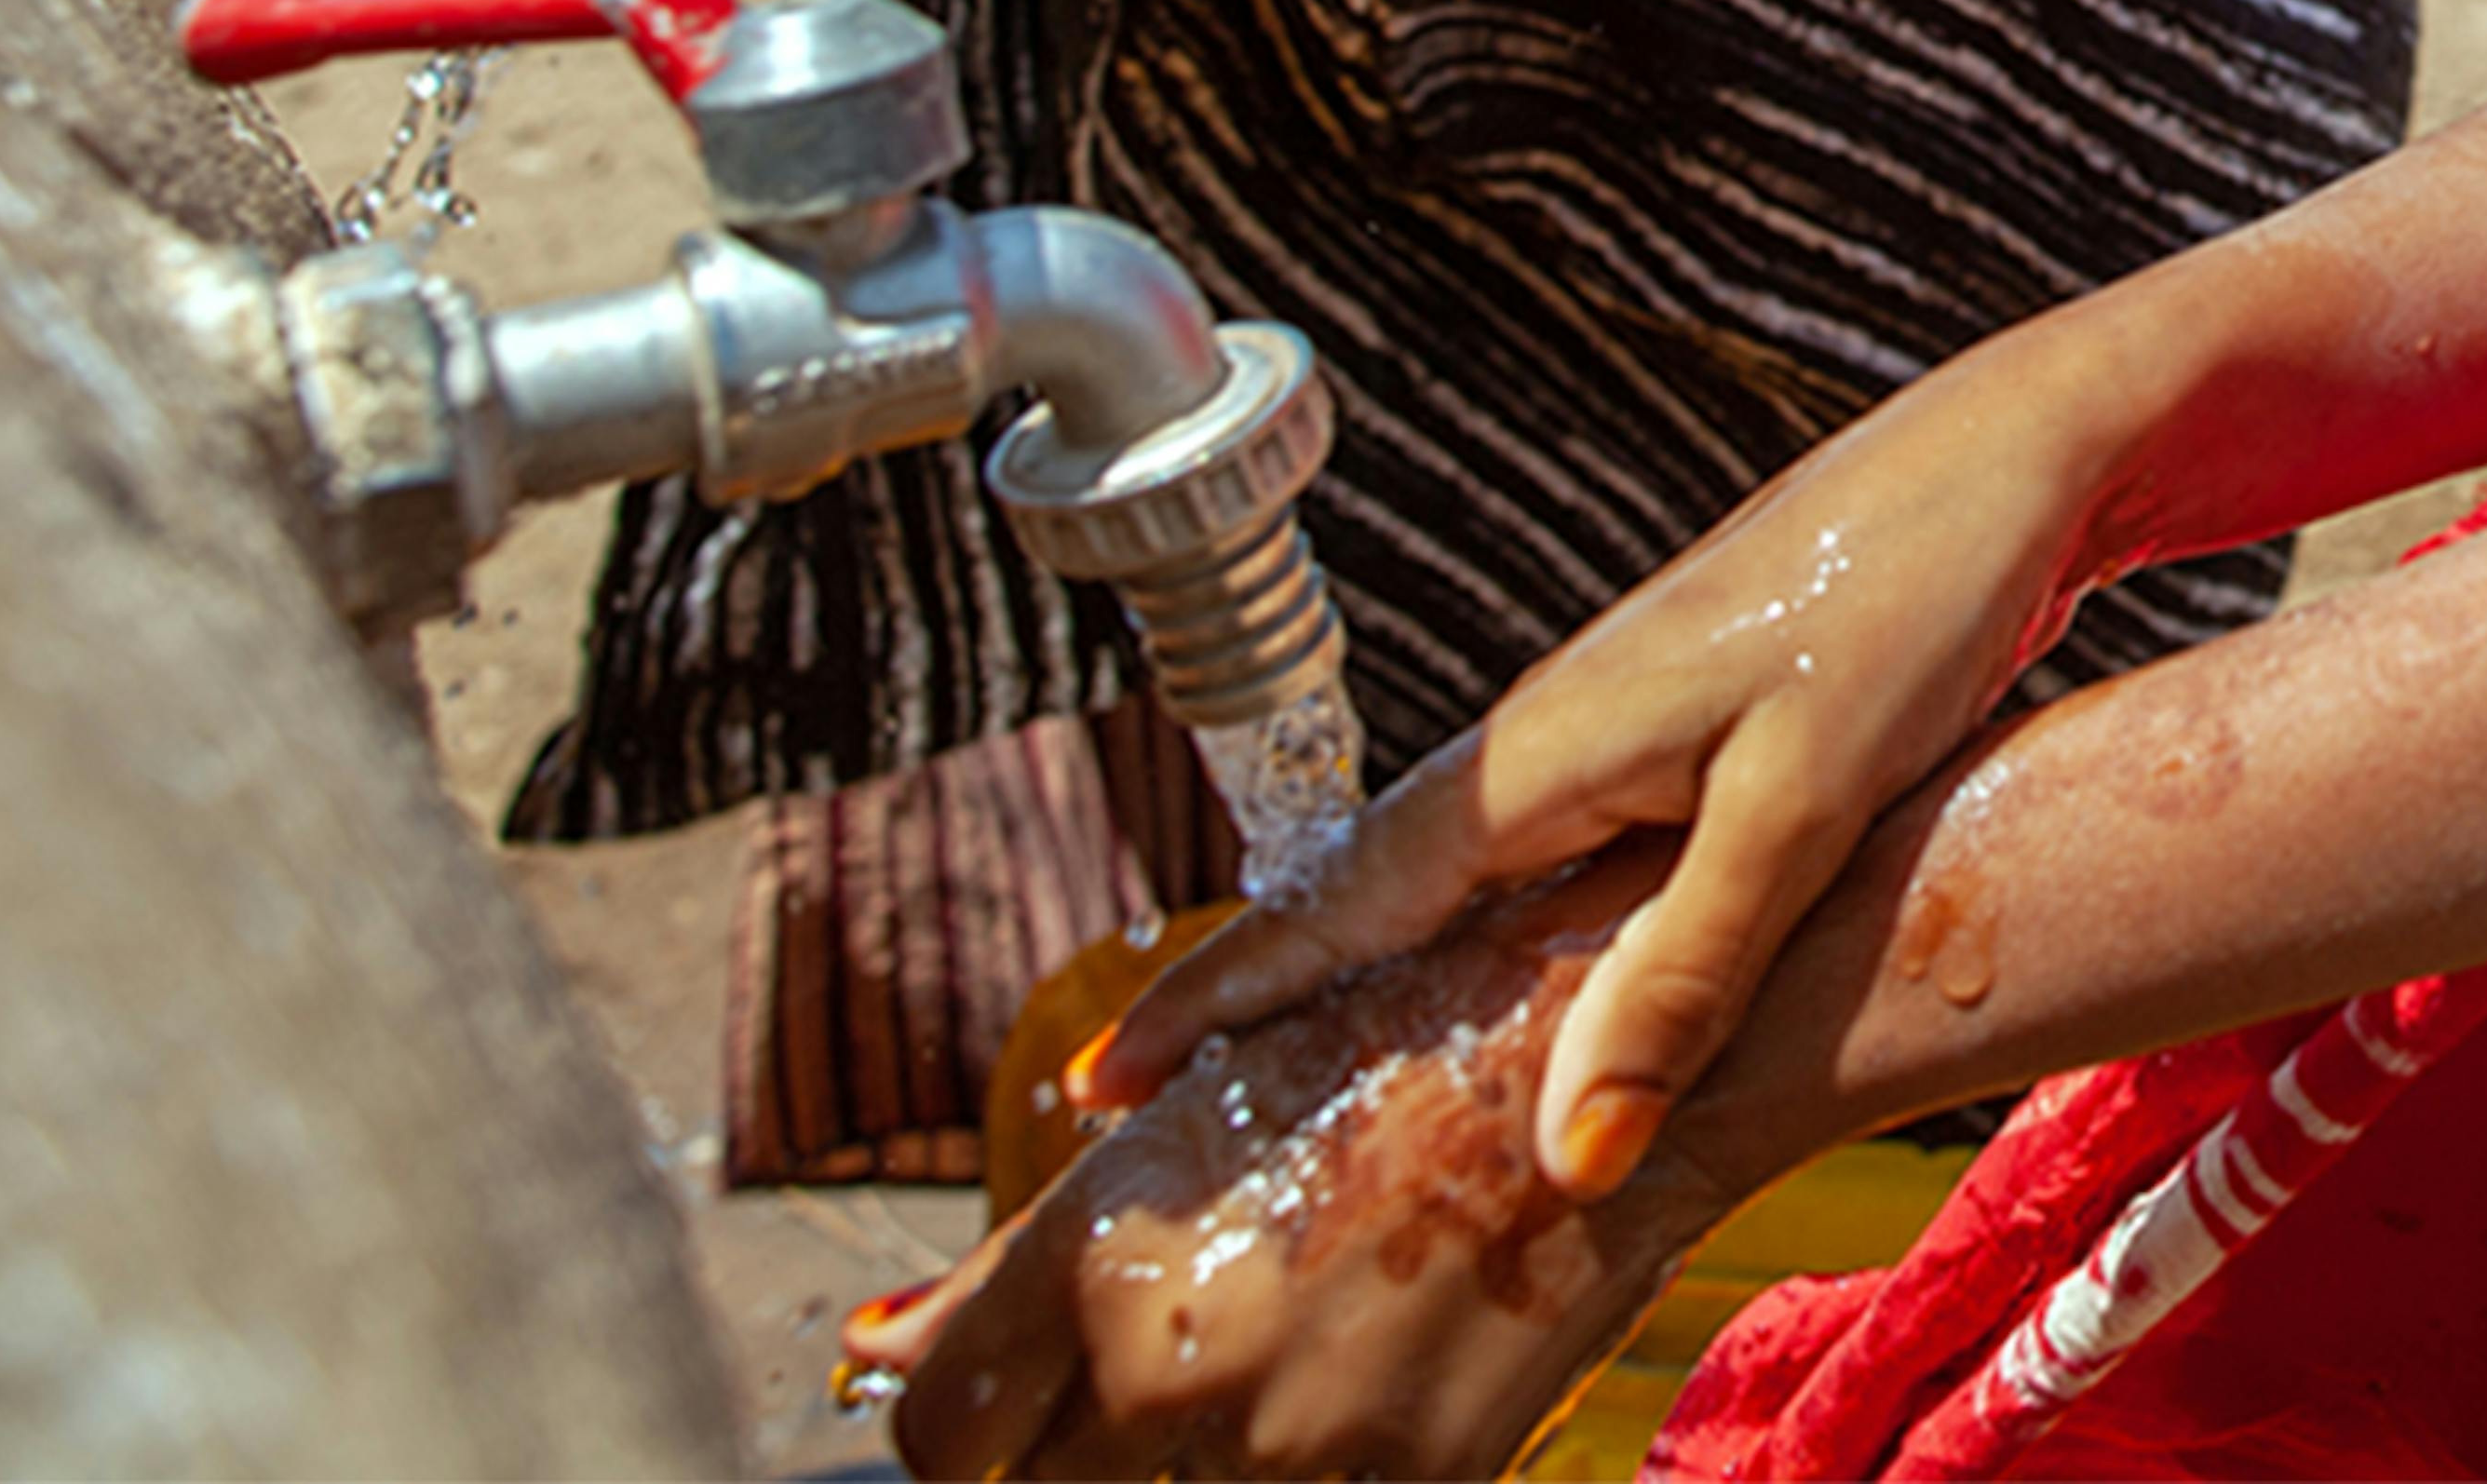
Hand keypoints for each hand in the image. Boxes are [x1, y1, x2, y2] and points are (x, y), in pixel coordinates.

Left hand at [873, 847, 1732, 1479]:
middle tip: (1150, 1402)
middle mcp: (1175, 1366)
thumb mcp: (1183, 1129)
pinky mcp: (1422, 1481)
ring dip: (1195, 1472)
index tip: (1010, 1422)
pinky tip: (1349, 1414)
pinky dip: (1314, 1477)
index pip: (937, 1439)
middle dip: (1080, 1459)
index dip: (966, 1438)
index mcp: (1097, 1261)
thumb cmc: (1390, 1049)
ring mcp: (1302, 1445)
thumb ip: (1014, 1270)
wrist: (1612, 1045)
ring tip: (1271, 1389)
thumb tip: (874, 1353)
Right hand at [1069, 330, 2140, 1199]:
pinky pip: (1525, 866)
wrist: (2006, 467)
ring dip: (1349, 972)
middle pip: (1361, 898)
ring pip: (1443, 883)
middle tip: (1132, 1115)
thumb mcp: (1801, 809)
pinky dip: (1466, 937)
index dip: (1220, 997)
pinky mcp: (1669, 739)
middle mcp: (1545, 744)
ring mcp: (1603, 737)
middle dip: (1250, 1000)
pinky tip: (1472, 993)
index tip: (1095, 1081)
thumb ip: (1685, 977)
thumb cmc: (1915, 603)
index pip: (1337, 903)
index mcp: (1542, 756)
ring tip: (1258, 1078)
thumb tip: (1570, 1147)